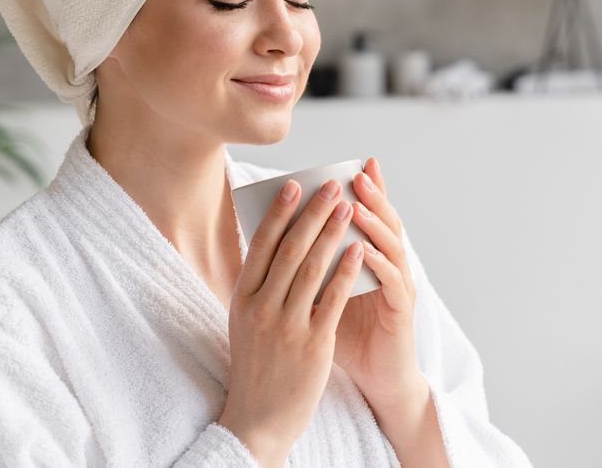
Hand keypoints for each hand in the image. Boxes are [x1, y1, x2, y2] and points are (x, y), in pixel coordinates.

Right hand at [219, 177, 363, 467]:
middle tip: (332, 185)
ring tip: (348, 206)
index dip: (279, 212)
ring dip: (332, 232)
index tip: (295, 185)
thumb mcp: (245, 319)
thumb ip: (258, 284)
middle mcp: (261, 307)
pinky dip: (347, 269)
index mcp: (241, 297)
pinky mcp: (312, 343)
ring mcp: (286, 325)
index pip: (261, 245)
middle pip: (290, 249)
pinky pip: (332, 298)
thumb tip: (272, 241)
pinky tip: (359, 249)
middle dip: (313, 212)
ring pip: (313, 267)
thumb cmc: (256, 362)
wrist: (259, 416)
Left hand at [332, 157, 424, 407]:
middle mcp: (389, 266)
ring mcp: (399, 286)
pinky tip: (363, 249)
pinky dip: (377, 263)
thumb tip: (272, 241)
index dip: (367, 191)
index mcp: (371, 259)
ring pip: (391, 246)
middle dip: (373, 196)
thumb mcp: (323, 294)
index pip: (370, 217)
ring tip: (358, 203)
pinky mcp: (401, 310)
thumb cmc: (345, 335)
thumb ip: (310, 268)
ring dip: (375, 223)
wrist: (375, 379)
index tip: (355, 163)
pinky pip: (391, 282)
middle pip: (384, 223)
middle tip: (358, 173)